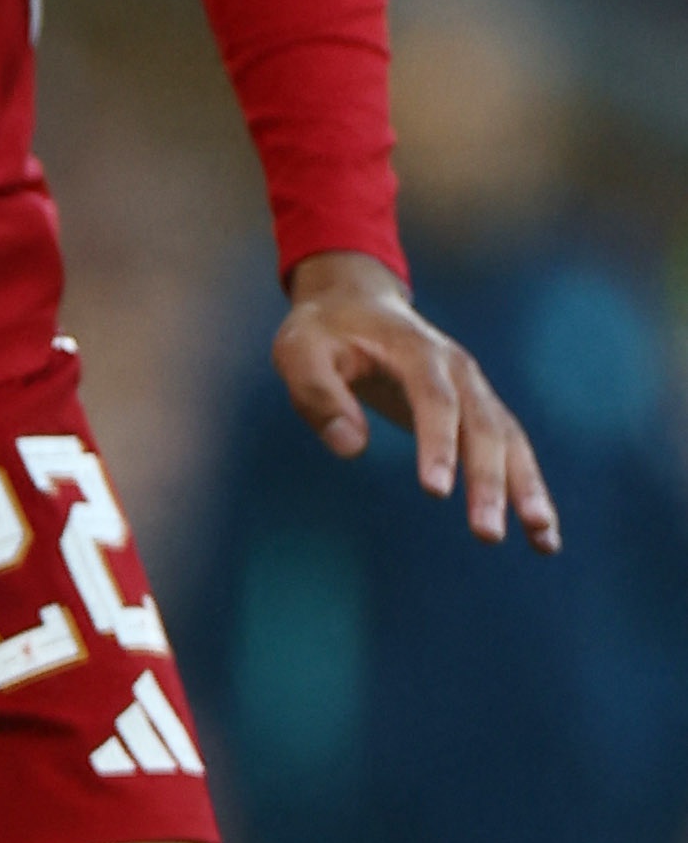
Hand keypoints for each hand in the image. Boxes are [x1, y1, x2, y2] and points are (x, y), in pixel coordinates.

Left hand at [274, 251, 558, 548]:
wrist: (358, 303)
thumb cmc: (324, 332)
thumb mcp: (300, 352)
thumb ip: (319, 395)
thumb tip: (351, 448)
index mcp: (417, 351)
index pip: (435, 401)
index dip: (438, 445)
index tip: (436, 492)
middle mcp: (459, 370)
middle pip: (483, 427)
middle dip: (488, 482)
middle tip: (486, 534)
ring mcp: (475, 391)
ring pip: (509, 442)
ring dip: (526, 490)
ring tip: (542, 538)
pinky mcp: (477, 412)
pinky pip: (510, 452)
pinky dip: (528, 490)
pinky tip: (542, 535)